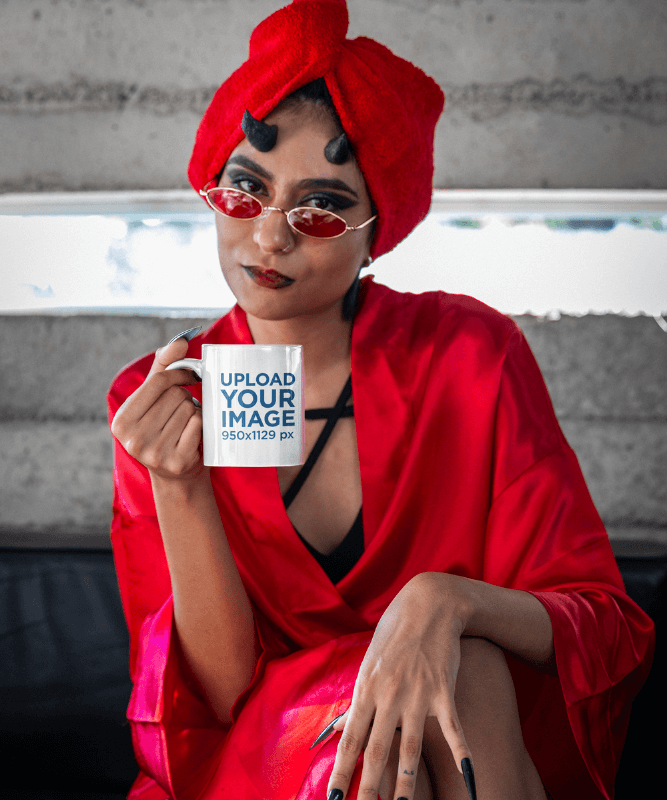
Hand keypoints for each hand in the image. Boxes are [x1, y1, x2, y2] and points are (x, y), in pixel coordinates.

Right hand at [111, 335, 203, 480]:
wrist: (175, 475)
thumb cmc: (163, 428)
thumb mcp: (154, 399)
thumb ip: (163, 367)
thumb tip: (181, 340)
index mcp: (121, 421)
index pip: (158, 381)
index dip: (178, 373)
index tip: (189, 375)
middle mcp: (133, 439)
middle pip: (175, 395)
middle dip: (184, 397)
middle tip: (181, 410)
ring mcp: (154, 453)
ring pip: (189, 409)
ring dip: (193, 411)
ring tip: (185, 424)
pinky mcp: (177, 462)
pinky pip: (198, 424)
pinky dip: (201, 424)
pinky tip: (193, 434)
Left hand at [326, 572, 473, 799]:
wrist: (428, 604)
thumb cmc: (395, 634)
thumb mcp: (369, 662)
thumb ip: (361, 698)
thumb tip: (340, 726)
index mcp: (366, 688)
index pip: (351, 738)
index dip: (342, 771)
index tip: (332, 799)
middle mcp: (388, 694)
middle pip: (376, 750)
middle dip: (368, 789)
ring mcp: (416, 694)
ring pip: (410, 748)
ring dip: (406, 784)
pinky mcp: (443, 690)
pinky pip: (453, 729)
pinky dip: (462, 755)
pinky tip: (469, 781)